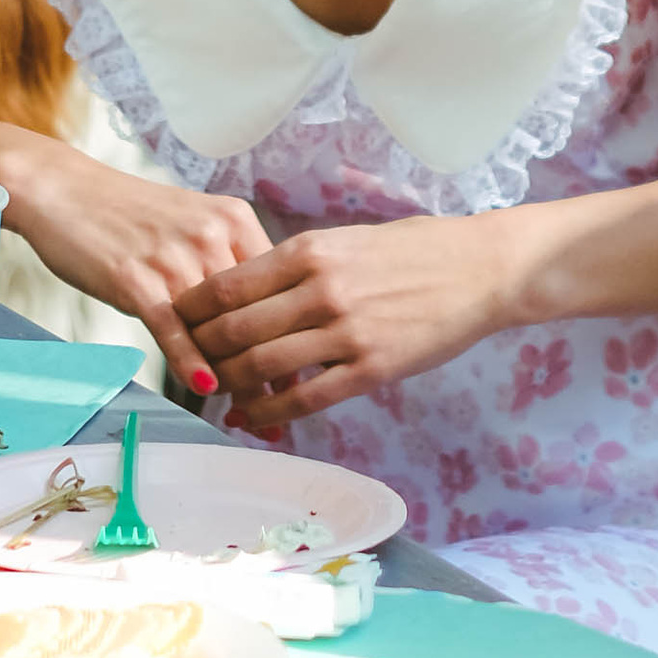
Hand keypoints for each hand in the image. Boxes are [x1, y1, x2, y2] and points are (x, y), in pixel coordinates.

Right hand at [4, 139, 268, 393]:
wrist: (66, 190)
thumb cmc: (129, 216)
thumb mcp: (191, 226)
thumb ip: (224, 265)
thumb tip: (259, 321)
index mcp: (233, 219)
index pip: (278, 285)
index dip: (290, 330)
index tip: (301, 366)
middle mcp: (211, 234)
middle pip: (253, 311)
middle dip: (269, 363)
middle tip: (282, 405)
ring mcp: (173, 257)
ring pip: (216, 326)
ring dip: (234, 373)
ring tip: (252, 411)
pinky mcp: (136, 279)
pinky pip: (171, 328)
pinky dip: (190, 360)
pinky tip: (205, 386)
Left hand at [175, 214, 511, 430]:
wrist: (481, 270)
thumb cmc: (417, 249)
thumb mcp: (350, 239)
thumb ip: (302, 263)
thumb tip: (252, 286)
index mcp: (311, 251)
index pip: (228, 284)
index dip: (193, 309)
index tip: (177, 322)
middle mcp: (320, 290)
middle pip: (234, 328)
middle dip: (201, 350)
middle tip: (187, 364)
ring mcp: (345, 332)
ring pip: (262, 365)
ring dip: (229, 384)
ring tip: (214, 393)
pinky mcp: (370, 369)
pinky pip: (305, 398)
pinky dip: (268, 411)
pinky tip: (250, 418)